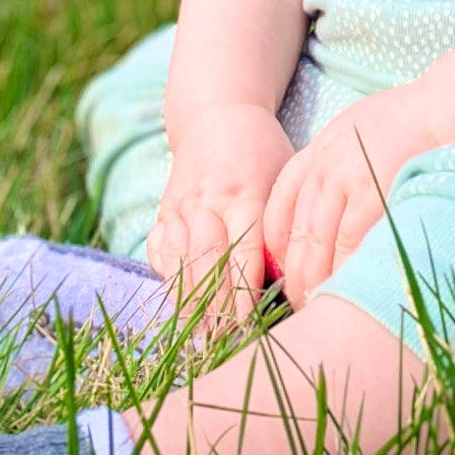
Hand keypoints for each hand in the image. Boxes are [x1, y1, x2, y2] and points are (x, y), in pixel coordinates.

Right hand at [147, 103, 294, 325]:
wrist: (218, 114)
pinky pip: (160, 249)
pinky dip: (167, 277)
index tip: (250, 323)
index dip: (244, 289)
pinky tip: (178, 303)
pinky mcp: (164, 209)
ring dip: (189, 298)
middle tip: (225, 341)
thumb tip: (295, 278)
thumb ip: (285, 222)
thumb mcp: (285, 176)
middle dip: (215, 304)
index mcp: (247, 191)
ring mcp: (182, 204)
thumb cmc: (264, 153)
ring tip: (200, 335)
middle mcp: (209, 199)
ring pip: (181, 257)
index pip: (244, 248)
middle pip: (208, 259)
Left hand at [262, 86, 440, 308]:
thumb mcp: (352, 130)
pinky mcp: (374, 194)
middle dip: (294, 273)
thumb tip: (324, 208)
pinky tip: (345, 291)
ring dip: (314, 280)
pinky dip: (343, 271)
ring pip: (318, 241)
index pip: (280, 204)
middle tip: (299, 303)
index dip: (277, 244)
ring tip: (317, 306)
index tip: (282, 270)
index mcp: (317, 151)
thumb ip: (331, 162)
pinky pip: (349, 244)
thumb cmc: (404, 122)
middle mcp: (325, 165)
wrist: (439, 108)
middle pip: (298, 230)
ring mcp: (348, 179)